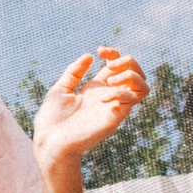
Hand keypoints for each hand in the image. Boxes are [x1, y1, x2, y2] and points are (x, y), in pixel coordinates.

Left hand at [31, 47, 147, 162]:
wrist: (49, 142)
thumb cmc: (51, 121)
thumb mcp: (60, 89)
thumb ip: (74, 72)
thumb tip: (89, 55)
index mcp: (97, 88)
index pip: (119, 66)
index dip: (115, 54)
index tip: (100, 51)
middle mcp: (109, 96)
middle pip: (137, 73)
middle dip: (128, 61)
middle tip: (109, 65)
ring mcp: (114, 107)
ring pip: (143, 86)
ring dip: (131, 76)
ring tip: (110, 80)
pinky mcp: (115, 118)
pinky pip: (132, 100)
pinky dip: (121, 92)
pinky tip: (102, 97)